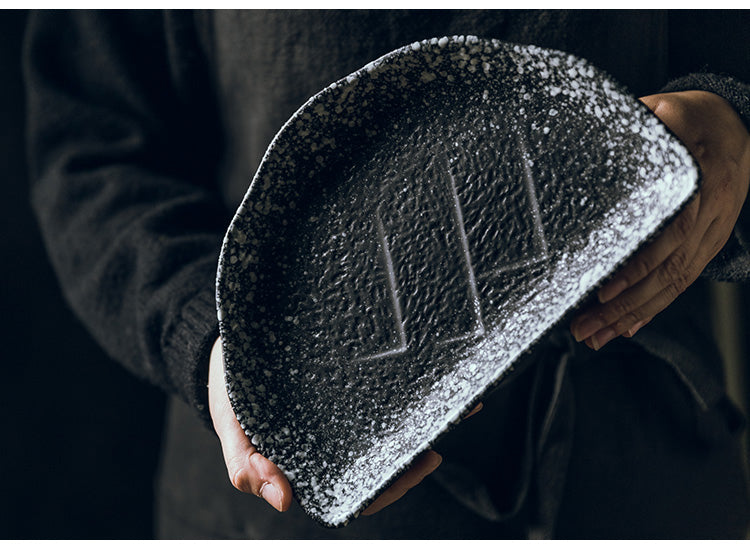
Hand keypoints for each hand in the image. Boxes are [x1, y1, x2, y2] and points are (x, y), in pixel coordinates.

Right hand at [209, 336, 482, 514]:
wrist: (228, 341)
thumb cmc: (229, 390)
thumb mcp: (231, 427)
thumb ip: (246, 466)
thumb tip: (283, 500)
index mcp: (308, 460)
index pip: (355, 488)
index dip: (389, 487)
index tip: (417, 467)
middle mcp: (332, 438)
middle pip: (379, 459)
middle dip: (413, 455)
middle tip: (437, 440)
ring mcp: (341, 409)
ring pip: (385, 423)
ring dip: (419, 417)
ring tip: (454, 403)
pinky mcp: (345, 379)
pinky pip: (378, 386)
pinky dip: (406, 382)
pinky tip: (430, 370)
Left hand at [570, 91, 749, 348]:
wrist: (739, 130)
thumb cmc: (697, 121)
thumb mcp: (673, 111)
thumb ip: (644, 122)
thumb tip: (606, 124)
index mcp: (700, 184)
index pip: (669, 234)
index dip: (638, 266)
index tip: (604, 287)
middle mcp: (707, 218)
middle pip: (664, 273)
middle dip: (622, 306)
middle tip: (585, 326)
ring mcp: (708, 237)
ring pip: (669, 286)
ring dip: (630, 316)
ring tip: (594, 335)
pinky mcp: (704, 249)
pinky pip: (678, 285)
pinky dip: (650, 309)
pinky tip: (625, 327)